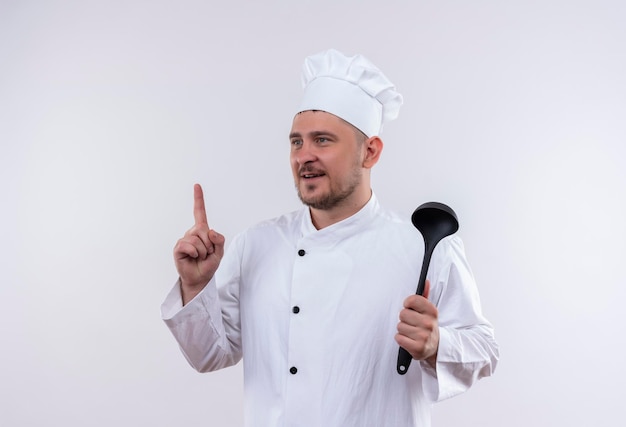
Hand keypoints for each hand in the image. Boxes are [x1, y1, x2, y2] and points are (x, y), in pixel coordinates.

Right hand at [173, 184, 224, 303]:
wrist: (200, 278)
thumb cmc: (209, 264)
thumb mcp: (219, 252)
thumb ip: (219, 240)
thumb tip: (210, 232)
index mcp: (202, 231)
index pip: (199, 212)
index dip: (198, 199)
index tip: (197, 185)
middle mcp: (192, 233)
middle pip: (203, 229)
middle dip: (209, 244)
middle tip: (207, 253)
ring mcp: (184, 240)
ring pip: (197, 239)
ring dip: (203, 251)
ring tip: (200, 257)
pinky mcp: (178, 248)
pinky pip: (189, 246)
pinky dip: (195, 253)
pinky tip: (193, 257)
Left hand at [395, 279, 439, 366]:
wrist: (435, 347)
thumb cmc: (427, 326)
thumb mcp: (428, 311)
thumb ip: (424, 295)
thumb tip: (425, 282)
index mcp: (432, 311)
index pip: (412, 300)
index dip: (407, 304)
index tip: (410, 308)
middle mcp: (429, 323)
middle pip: (402, 314)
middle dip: (404, 319)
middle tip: (412, 323)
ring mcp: (424, 336)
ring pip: (399, 326)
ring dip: (403, 330)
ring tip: (412, 332)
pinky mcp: (418, 348)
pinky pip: (398, 338)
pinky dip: (401, 339)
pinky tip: (409, 340)